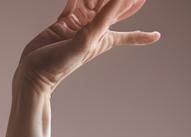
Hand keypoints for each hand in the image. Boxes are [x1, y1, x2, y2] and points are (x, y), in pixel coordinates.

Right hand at [16, 0, 158, 94]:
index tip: (157, 36)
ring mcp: (77, 25)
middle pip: (112, 10)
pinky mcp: (62, 22)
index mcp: (102, 38)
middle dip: (123, 1)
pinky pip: (74, 2)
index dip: (142, 35)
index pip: (128, 35)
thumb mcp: (88, 39)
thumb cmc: (60, 64)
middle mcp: (92, 30)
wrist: (33, 74)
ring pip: (93, 1)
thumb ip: (104, 17)